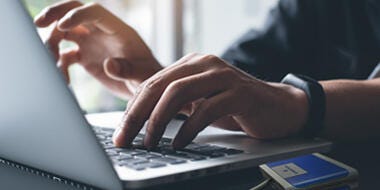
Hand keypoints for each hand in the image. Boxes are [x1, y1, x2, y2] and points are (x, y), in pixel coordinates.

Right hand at [34, 1, 162, 97]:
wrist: (144, 87)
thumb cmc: (148, 77)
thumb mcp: (142, 75)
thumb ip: (127, 69)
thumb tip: (109, 64)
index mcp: (119, 30)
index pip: (95, 12)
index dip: (77, 15)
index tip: (62, 25)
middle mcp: (102, 32)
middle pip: (74, 12)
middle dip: (55, 14)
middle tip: (38, 23)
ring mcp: (92, 43)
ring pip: (64, 32)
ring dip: (52, 43)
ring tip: (52, 63)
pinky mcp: (86, 57)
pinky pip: (65, 54)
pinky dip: (59, 64)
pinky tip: (63, 79)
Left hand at [113, 53, 308, 148]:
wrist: (279, 107)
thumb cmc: (235, 106)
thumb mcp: (200, 102)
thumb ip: (175, 104)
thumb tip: (141, 120)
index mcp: (192, 63)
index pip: (153, 83)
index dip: (133, 108)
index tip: (121, 132)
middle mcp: (205, 64)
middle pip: (160, 86)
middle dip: (138, 115)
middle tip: (125, 139)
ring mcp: (223, 76)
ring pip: (179, 93)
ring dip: (159, 120)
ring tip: (149, 142)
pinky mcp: (240, 92)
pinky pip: (206, 109)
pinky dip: (188, 128)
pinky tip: (178, 143)